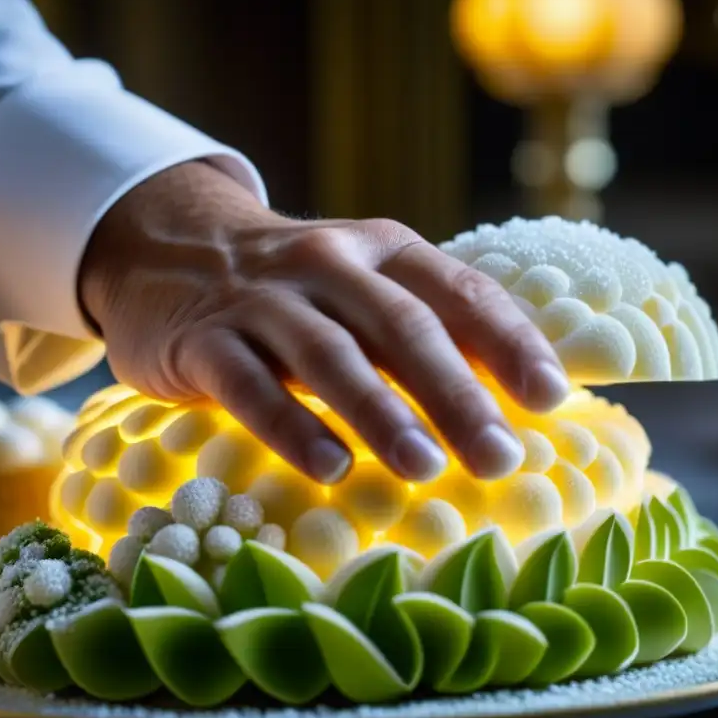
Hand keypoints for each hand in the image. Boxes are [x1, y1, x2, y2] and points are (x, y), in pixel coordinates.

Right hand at [79, 161, 568, 484]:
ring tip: (425, 468)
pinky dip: (291, 427)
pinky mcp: (204, 340)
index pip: (458, 291)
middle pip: (400, 327)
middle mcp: (329, 263)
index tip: (549, 399)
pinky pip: (249, 386)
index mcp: (383, 249)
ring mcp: (262, 300)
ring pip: (329, 355)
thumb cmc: (295, 290)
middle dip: (455, 394)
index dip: (508, 342)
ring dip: (380, 413)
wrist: (167, 251)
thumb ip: (427, 327)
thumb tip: (521, 397)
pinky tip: (330, 468)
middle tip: (499, 457)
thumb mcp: (363, 286)